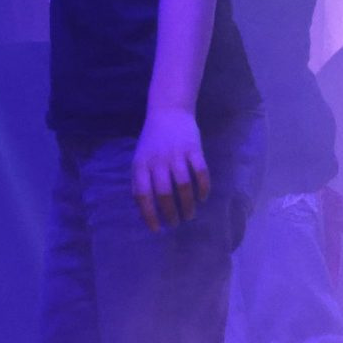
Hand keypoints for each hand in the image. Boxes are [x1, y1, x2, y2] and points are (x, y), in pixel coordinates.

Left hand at [132, 107, 209, 231]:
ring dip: (188, 205)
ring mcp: (177, 154)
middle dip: (171, 214)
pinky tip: (202, 198)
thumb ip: (140, 182)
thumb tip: (143, 212)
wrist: (168, 112)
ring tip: (190, 215)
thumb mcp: (139, 160)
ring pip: (184, 186)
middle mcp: (158, 161)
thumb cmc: (152, 141)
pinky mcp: (194, 149)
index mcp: (141, 165)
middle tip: (176, 224)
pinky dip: (203, 188)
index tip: (157, 230)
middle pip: (165, 194)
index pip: (143, 195)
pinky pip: (201, 173)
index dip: (150, 215)